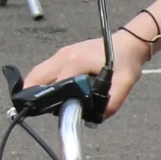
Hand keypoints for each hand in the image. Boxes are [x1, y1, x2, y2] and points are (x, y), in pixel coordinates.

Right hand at [21, 33, 147, 117]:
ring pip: (38, 72)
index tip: (51, 112)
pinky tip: (48, 93)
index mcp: (76, 61)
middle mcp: (64, 56)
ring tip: (38, 104)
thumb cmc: (126, 59)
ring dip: (35, 87)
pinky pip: (45, 69)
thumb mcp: (125, 82)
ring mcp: (62, 54)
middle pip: (37, 76)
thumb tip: (99, 117)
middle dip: (32, 94)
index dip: (52, 101)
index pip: (55, 85)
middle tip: (33, 110)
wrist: (128, 42)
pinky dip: (42, 81)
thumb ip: (113, 101)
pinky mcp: (63, 55)